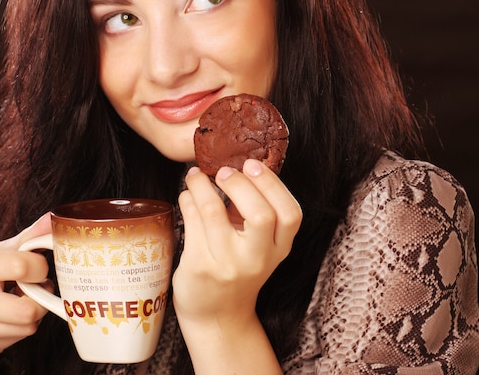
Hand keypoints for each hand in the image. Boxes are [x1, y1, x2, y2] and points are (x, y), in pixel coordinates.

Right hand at [0, 214, 51, 354]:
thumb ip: (29, 237)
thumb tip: (55, 218)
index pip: (21, 268)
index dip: (40, 268)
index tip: (37, 267)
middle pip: (28, 311)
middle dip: (41, 299)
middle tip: (36, 288)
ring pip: (27, 328)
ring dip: (34, 314)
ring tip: (22, 299)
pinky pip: (17, 339)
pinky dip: (21, 328)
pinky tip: (11, 315)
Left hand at [174, 159, 301, 325]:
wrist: (217, 314)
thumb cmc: (237, 269)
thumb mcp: (260, 246)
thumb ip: (257, 211)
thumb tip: (238, 164)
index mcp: (279, 249)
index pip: (290, 214)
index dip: (272, 184)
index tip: (252, 165)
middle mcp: (257, 258)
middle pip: (261, 213)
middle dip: (239, 184)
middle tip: (223, 172)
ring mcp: (228, 264)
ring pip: (214, 211)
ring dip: (202, 185)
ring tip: (196, 176)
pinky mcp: (200, 267)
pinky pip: (191, 221)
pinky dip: (188, 200)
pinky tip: (187, 195)